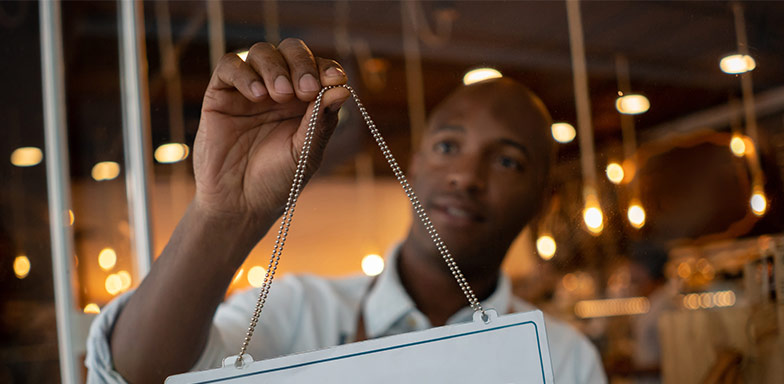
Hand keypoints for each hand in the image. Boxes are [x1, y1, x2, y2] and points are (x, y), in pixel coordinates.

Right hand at [192, 39, 349, 233]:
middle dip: (302, 64)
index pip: (319, 68)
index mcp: (306, 102)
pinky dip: (245, 74)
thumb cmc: (277, 181)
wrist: (238, 204)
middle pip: (292, 51)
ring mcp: (250, 89)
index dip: (327, 68)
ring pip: (262, 52)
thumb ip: (321, 120)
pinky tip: (257, 95)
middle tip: (305, 90)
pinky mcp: (221, 94)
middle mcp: (279, 90)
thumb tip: (343, 88)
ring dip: (275, 67)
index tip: (334, 79)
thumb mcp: (306, 152)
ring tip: (278, 95)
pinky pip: (230, 66)